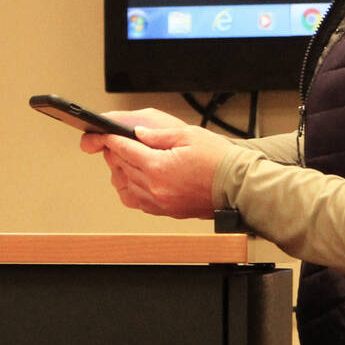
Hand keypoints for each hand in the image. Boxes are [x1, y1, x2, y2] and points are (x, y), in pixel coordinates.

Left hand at [77, 108, 229, 219]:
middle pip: (123, 168)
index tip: (107, 135)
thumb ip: (158, 135)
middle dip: (116, 154)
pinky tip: (134, 181)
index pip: (125, 150)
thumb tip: (137, 133)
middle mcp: (155, 187)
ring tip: (124, 160)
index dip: (113, 140)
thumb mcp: (188, 135)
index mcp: (159, 166)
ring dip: (122, 172)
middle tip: (114, 144)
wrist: (237, 186)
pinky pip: (138, 202)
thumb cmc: (218, 159)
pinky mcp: (166, 210)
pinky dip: (131, 190)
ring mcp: (160, 202)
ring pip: (127, 186)